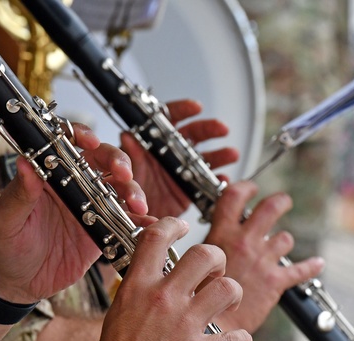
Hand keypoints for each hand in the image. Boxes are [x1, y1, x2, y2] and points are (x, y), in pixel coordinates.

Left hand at [0, 123, 146, 303]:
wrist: (19, 284)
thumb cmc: (6, 247)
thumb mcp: (8, 221)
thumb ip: (20, 194)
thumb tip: (25, 163)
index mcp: (49, 176)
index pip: (68, 144)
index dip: (82, 136)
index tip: (91, 142)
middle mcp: (73, 186)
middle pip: (103, 162)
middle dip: (118, 162)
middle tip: (124, 173)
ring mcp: (92, 208)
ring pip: (120, 189)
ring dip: (133, 191)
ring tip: (138, 205)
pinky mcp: (104, 231)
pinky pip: (126, 222)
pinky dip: (142, 222)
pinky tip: (150, 225)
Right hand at [85, 217, 250, 340]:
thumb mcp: (119, 314)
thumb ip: (139, 295)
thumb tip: (150, 285)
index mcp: (137, 287)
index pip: (157, 237)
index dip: (174, 225)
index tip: (183, 226)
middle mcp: (163, 299)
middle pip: (206, 255)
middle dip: (218, 259)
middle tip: (215, 274)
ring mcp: (183, 324)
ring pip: (228, 288)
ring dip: (234, 294)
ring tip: (227, 304)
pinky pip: (236, 337)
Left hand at [120, 99, 239, 218]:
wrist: (128, 221)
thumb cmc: (122, 192)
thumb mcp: (124, 171)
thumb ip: (129, 155)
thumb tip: (128, 136)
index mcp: (153, 143)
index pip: (168, 119)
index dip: (181, 110)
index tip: (195, 108)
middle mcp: (169, 154)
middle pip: (192, 134)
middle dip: (208, 129)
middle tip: (221, 128)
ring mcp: (181, 172)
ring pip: (204, 158)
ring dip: (220, 154)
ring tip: (231, 154)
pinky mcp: (188, 191)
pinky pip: (205, 185)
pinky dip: (216, 182)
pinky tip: (223, 180)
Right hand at [202, 181, 324, 332]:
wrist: (211, 325)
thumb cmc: (197, 298)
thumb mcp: (191, 264)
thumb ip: (202, 247)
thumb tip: (197, 234)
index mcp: (221, 235)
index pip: (234, 197)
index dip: (245, 188)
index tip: (252, 188)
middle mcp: (245, 242)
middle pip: (270, 209)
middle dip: (279, 202)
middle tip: (282, 202)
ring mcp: (263, 260)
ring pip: (284, 239)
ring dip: (283, 241)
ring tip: (281, 245)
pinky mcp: (275, 281)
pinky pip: (300, 270)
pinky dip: (311, 266)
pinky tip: (317, 263)